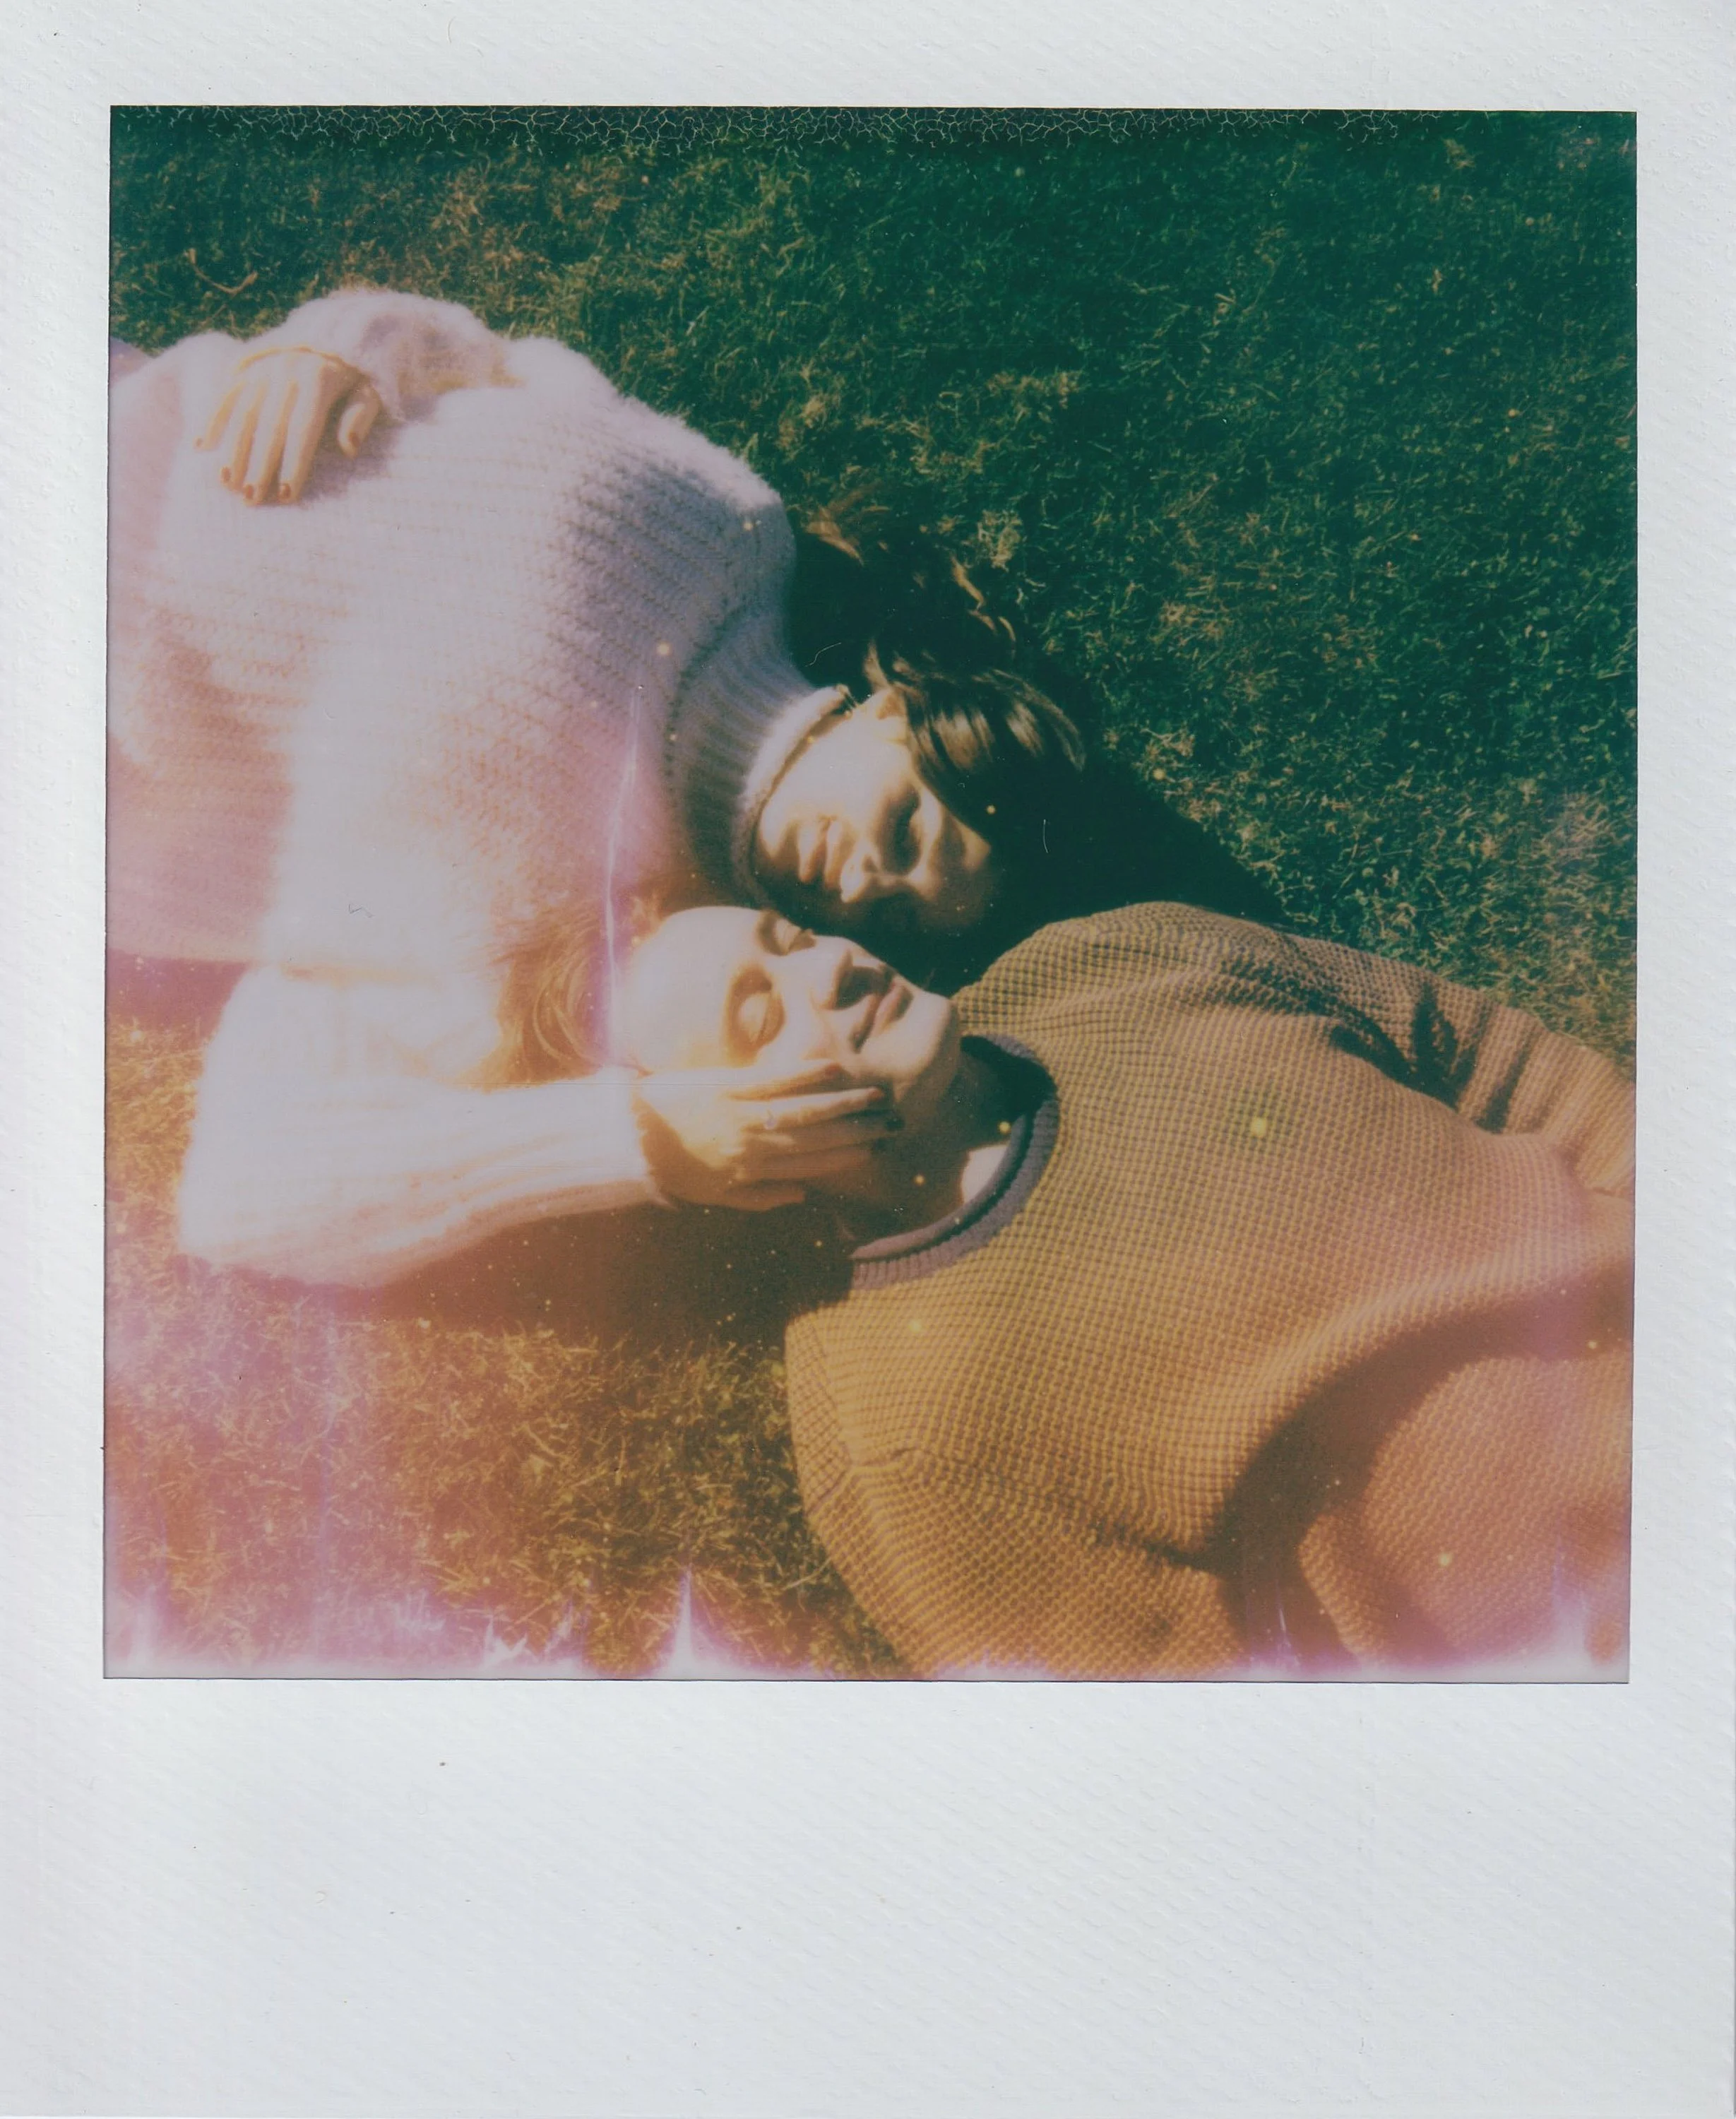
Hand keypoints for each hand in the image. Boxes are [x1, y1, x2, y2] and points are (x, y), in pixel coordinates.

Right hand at [194, 347, 382, 504]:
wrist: (332, 329)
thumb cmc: (355, 374)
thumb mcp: (369, 390)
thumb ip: (360, 416)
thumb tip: (349, 448)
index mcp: (318, 380)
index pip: (303, 430)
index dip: (294, 464)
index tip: (287, 496)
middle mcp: (286, 373)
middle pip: (270, 426)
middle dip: (259, 465)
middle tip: (251, 498)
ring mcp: (262, 368)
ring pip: (243, 412)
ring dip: (232, 449)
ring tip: (225, 482)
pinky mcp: (246, 366)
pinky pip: (225, 394)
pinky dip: (212, 419)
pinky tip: (201, 446)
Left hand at [632, 1062, 900, 1211]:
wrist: (628, 1135)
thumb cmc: (672, 1166)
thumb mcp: (714, 1196)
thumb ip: (760, 1197)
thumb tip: (803, 1196)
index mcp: (751, 1171)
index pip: (810, 1166)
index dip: (846, 1158)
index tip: (875, 1151)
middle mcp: (752, 1144)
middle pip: (816, 1138)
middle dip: (858, 1130)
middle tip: (892, 1123)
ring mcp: (742, 1112)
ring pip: (804, 1109)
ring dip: (843, 1103)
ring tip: (875, 1097)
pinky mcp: (728, 1084)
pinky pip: (774, 1080)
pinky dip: (805, 1074)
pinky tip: (833, 1069)